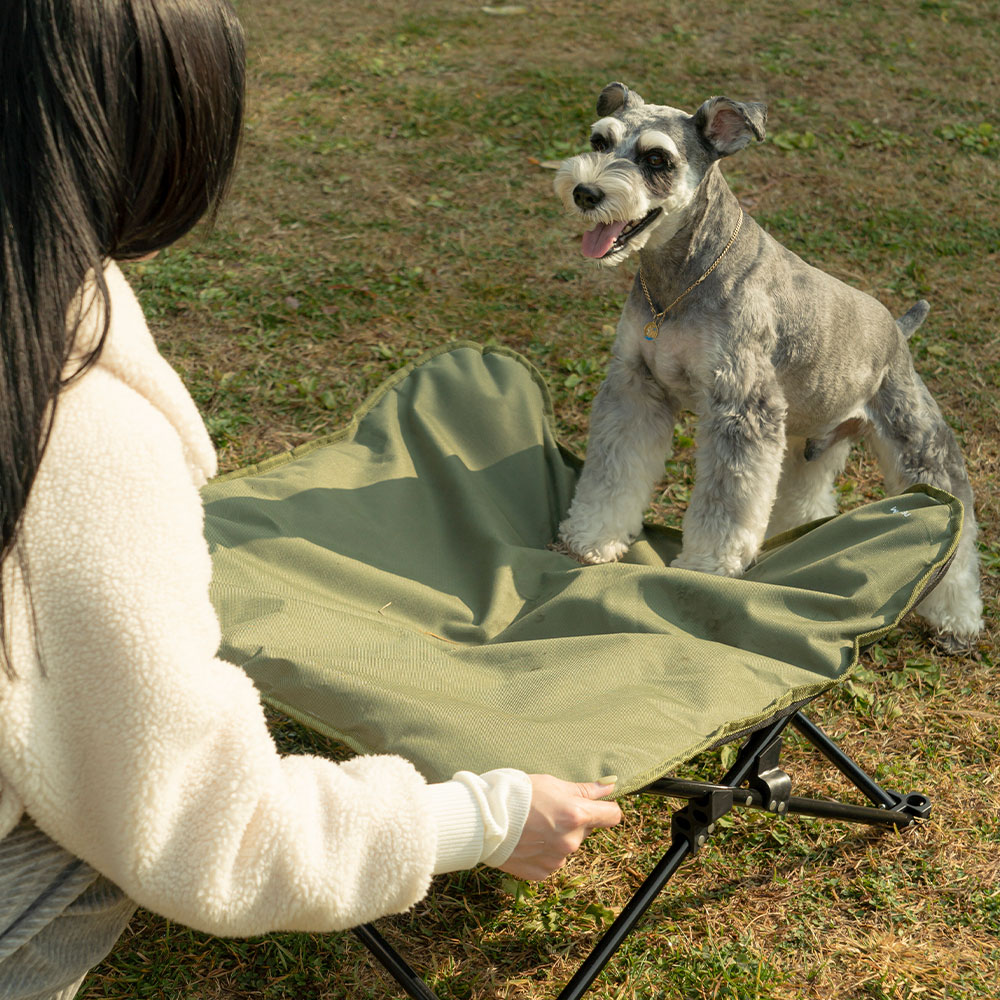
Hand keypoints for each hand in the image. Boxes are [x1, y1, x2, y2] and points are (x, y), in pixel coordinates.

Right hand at [498, 774, 621, 880]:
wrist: (482, 818)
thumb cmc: (517, 794)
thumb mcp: (553, 783)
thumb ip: (585, 790)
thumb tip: (610, 786)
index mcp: (577, 815)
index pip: (612, 815)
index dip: (605, 808)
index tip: (595, 804)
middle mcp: (571, 841)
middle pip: (586, 829)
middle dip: (574, 821)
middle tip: (549, 810)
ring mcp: (557, 859)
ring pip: (568, 845)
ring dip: (558, 837)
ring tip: (533, 825)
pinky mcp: (542, 872)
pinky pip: (552, 859)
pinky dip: (544, 851)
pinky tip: (527, 839)